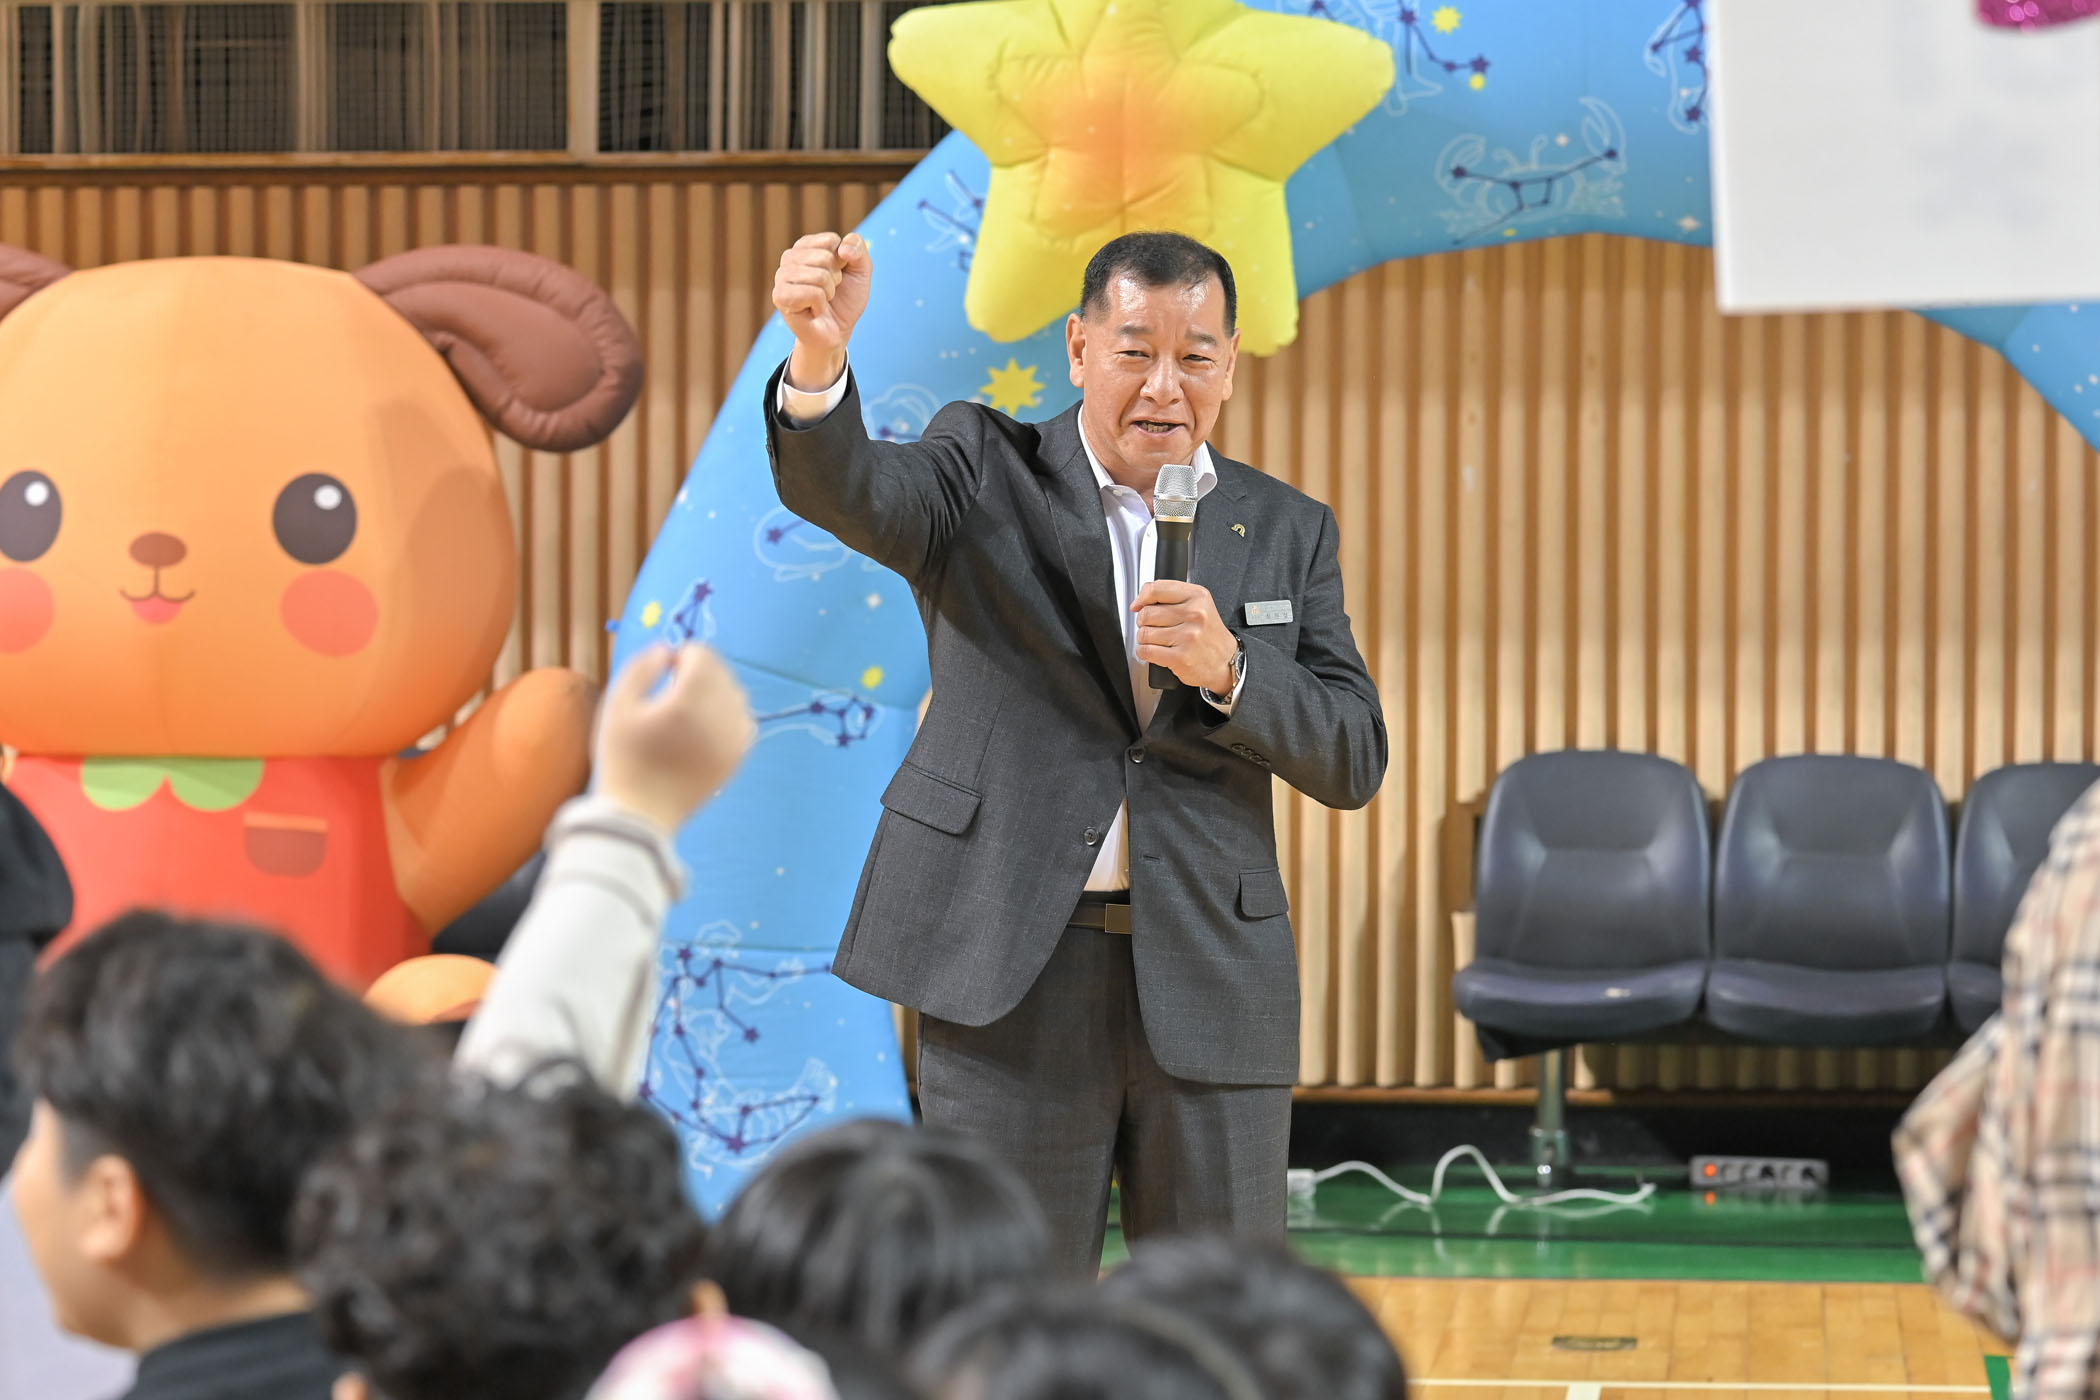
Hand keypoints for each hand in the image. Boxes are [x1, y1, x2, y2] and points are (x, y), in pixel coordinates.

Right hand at [595, 644, 756, 834]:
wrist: (642, 813)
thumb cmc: (623, 757)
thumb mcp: (618, 704)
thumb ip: (642, 667)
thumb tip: (668, 651)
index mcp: (689, 700)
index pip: (702, 655)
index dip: (682, 655)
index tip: (665, 670)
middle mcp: (720, 715)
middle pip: (722, 672)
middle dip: (700, 671)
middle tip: (672, 690)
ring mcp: (734, 738)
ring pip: (736, 694)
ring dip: (715, 691)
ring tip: (686, 710)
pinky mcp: (738, 756)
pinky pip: (743, 720)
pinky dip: (727, 715)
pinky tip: (702, 728)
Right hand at [773, 232, 871, 392]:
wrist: (838, 331)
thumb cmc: (846, 299)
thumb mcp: (861, 270)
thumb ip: (858, 248)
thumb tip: (843, 249)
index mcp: (806, 246)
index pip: (832, 241)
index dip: (843, 261)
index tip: (838, 275)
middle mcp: (790, 258)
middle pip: (826, 258)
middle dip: (836, 279)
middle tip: (830, 292)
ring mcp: (781, 276)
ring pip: (819, 276)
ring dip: (829, 293)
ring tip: (822, 301)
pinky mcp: (780, 296)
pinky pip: (812, 293)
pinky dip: (820, 305)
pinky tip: (814, 310)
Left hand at [1132, 580, 1238, 693]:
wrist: (1226, 661)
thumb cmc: (1209, 634)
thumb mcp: (1198, 605)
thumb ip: (1170, 597)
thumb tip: (1138, 603)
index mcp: (1198, 597)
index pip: (1157, 589)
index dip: (1142, 598)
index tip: (1139, 605)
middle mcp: (1195, 615)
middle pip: (1147, 613)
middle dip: (1145, 622)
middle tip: (1156, 627)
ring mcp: (1188, 637)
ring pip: (1144, 633)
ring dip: (1146, 639)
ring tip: (1160, 641)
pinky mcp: (1180, 658)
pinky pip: (1146, 651)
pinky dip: (1145, 652)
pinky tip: (1157, 651)